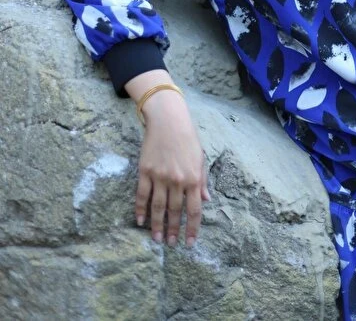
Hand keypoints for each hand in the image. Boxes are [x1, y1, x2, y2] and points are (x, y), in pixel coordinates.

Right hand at [135, 90, 209, 247]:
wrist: (168, 120)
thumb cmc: (188, 138)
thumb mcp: (200, 158)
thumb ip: (202, 181)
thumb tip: (206, 201)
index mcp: (193, 178)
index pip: (194, 210)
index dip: (192, 228)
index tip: (189, 243)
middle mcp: (177, 180)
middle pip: (175, 211)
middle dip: (173, 230)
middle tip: (171, 244)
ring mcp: (160, 176)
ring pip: (158, 207)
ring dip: (157, 225)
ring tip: (157, 239)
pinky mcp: (145, 171)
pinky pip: (142, 195)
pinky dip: (141, 210)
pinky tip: (140, 221)